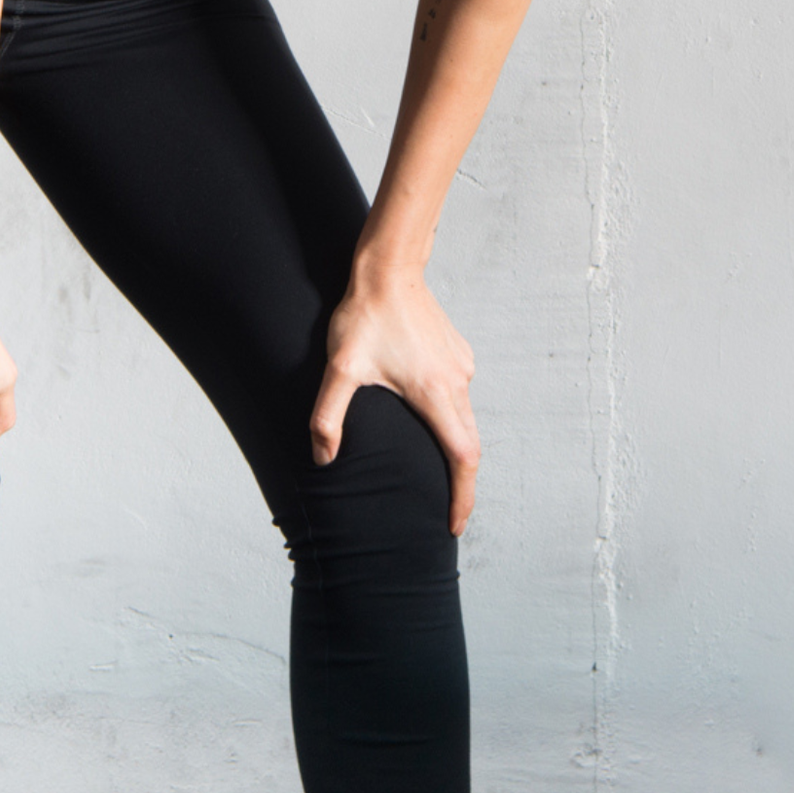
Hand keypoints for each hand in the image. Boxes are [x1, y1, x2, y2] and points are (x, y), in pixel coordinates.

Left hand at [310, 264, 479, 535]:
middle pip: (470, 444)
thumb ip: (328, 417)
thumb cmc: (366, 315)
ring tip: (435, 467)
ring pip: (466, 418)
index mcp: (434, 393)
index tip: (454, 522)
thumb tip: (323, 458)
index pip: (462, 457)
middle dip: (461, 481)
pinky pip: (460, 394)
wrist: (390, 269)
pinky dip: (451, 416)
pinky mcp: (457, 352)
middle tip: (446, 510)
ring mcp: (460, 365)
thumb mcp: (341, 368)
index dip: (463, 495)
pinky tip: (428, 417)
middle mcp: (456, 381)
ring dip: (455, 445)